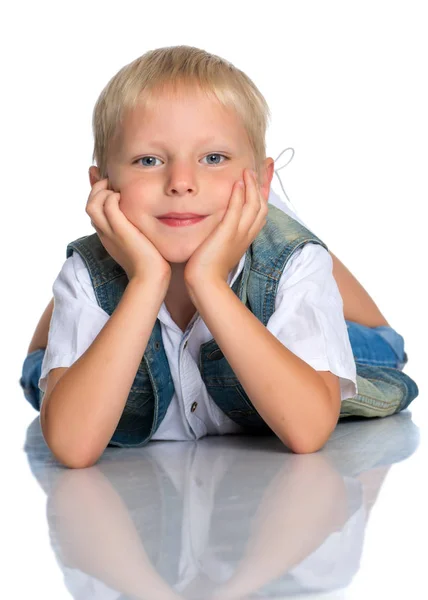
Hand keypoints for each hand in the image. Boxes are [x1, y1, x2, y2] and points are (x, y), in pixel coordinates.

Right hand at [86, 178, 170, 282]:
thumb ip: (137, 229)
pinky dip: (113, 196)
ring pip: (92, 204)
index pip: (94, 211)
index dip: (99, 195)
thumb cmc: (150, 262)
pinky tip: (125, 197)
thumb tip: (146, 217)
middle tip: (112, 183)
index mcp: (107, 235)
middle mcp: (104, 233)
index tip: (109, 185)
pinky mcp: (120, 230)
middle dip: (98, 190)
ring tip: (116, 188)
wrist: (150, 277)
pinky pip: (108, 206)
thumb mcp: (140, 241)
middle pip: (90, 205)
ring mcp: (110, 232)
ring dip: (103, 191)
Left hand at [184, 168, 267, 285]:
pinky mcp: (227, 233)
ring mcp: (238, 234)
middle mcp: (246, 234)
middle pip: (263, 204)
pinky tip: (238, 182)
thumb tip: (217, 224)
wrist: (204, 282)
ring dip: (253, 185)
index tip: (264, 174)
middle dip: (265, 183)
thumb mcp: (218, 246)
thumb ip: (221, 233)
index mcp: (246, 236)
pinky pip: (237, 210)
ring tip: (249, 170)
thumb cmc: (207, 268)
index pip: (260, 210)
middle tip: (266, 164)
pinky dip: (240, 195)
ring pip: (254, 205)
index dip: (264, 191)